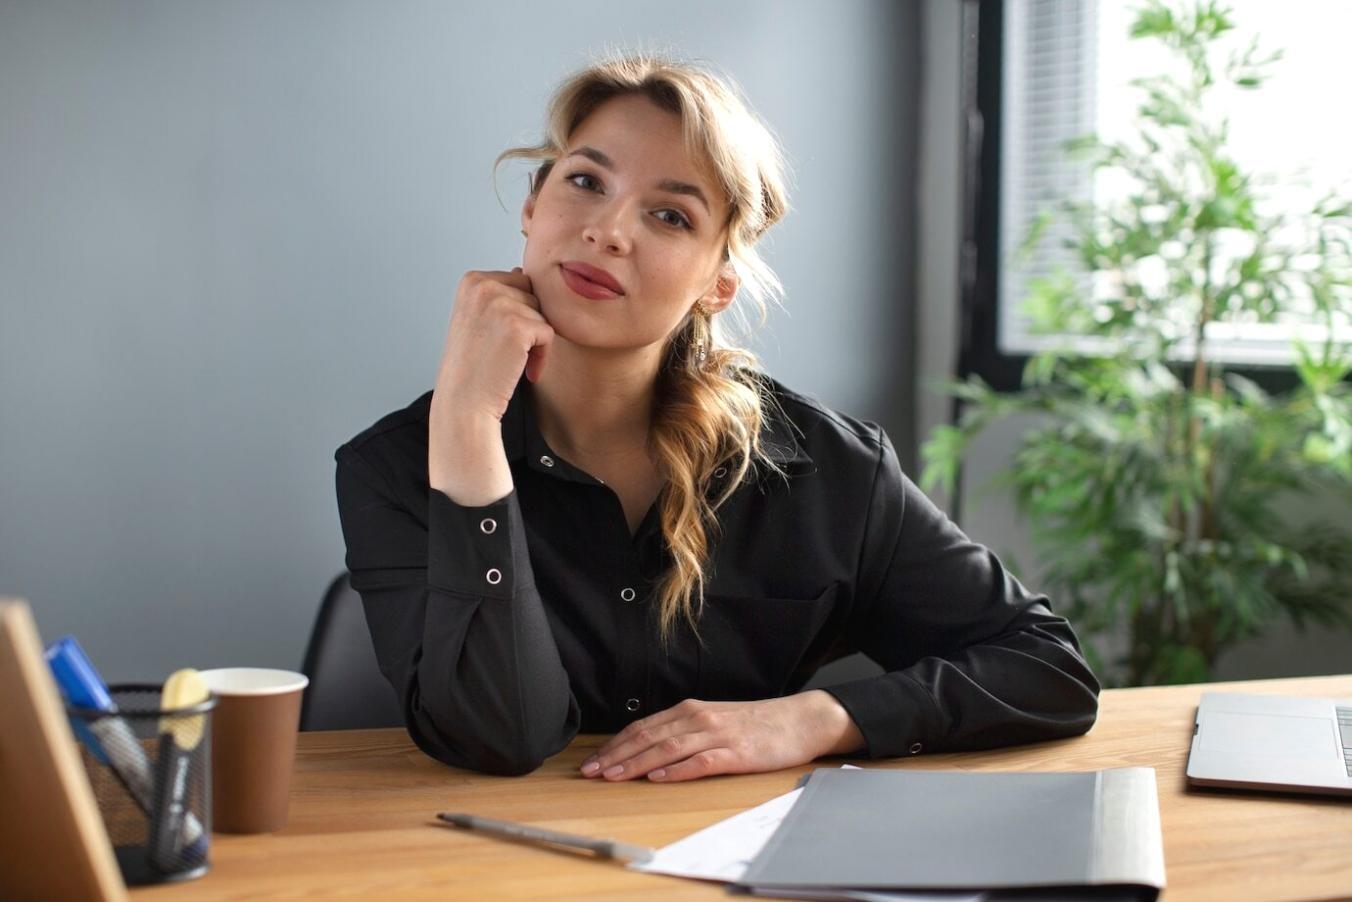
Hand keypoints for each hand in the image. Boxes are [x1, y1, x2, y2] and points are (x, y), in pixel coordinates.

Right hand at [428, 268, 552, 503]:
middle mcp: (483, 285)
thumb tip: (520, 272)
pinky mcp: (518, 325)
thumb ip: (497, 294)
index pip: (519, 283)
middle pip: (534, 294)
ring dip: (535, 342)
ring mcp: (500, 303)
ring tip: (512, 363)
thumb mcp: (476, 319)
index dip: (517, 314)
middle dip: (529, 324)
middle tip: (508, 353)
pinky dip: (542, 356)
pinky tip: (524, 372)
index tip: (499, 340)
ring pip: (543, 313)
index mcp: (471, 280)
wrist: (464, 404)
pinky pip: (549, 333)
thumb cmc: (472, 367)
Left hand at [579, 691, 863, 782]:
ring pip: (668, 748)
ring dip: (637, 763)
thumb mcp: (713, 719)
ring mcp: (717, 735)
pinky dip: (678, 769)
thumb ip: (683, 729)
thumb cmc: (755, 723)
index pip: (643, 727)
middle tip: (590, 772)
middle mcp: (699, 718)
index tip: (593, 761)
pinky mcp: (737, 753)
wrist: (799, 720)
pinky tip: (660, 777)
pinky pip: (702, 761)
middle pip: (649, 737)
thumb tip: (648, 747)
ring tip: (614, 775)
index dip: (615, 744)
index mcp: (691, 710)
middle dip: (616, 755)